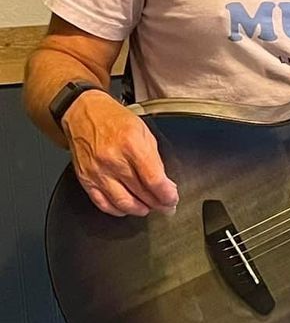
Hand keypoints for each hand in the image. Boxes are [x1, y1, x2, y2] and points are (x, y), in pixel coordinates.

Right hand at [63, 90, 178, 216]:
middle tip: (166, 205)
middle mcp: (113, 160)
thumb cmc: (113, 119)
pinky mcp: (86, 179)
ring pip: (123, 203)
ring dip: (140, 209)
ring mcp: (98, 171)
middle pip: (141, 194)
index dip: (167, 195)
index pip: (154, 180)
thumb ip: (154, 159)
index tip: (172, 199)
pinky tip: (127, 207)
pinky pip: (104, 204)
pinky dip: (118, 210)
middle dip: (158, 204)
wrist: (83, 112)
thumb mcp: (143, 132)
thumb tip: (164, 184)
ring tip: (148, 207)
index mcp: (131, 144)